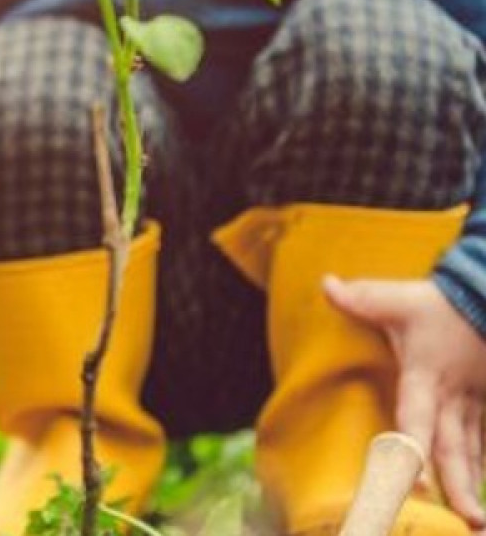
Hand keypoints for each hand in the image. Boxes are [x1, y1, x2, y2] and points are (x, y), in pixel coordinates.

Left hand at [325, 276, 485, 528]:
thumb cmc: (440, 303)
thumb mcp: (399, 299)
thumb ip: (361, 299)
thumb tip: (325, 283)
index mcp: (426, 376)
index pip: (417, 417)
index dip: (413, 449)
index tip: (414, 481)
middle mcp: (452, 397)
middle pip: (454, 447)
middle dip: (458, 484)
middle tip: (464, 518)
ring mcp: (474, 402)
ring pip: (474, 450)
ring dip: (473, 482)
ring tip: (474, 521)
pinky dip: (485, 466)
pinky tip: (480, 496)